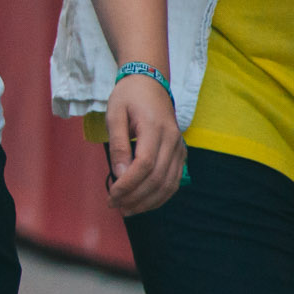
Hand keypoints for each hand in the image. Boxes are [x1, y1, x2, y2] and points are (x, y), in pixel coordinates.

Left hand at [103, 70, 184, 215]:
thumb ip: (118, 144)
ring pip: (169, 183)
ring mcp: (180, 148)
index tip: (111, 195)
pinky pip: (174, 180)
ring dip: (148, 201)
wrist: (150, 83)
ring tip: (127, 209)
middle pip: (157, 178)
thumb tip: (120, 174)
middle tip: (114, 205)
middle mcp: (173, 140)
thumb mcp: (115, 114)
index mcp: (155, 129)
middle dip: (135, 197)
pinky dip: (161, 196)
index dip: (128, 184)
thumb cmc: (128, 97)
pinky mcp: (181, 153)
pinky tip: (144, 203)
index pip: (145, 165)